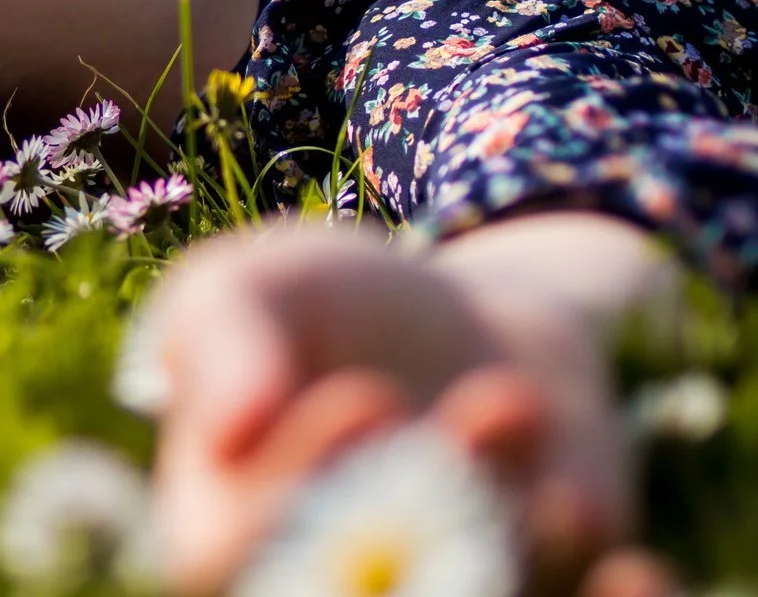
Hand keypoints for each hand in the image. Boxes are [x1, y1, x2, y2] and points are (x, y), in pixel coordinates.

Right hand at [145, 219, 664, 594]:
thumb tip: (231, 429)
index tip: (364, 398)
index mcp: (222, 532)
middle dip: (417, 523)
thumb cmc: (332, 304)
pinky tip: (629, 570)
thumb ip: (217, 332)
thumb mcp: (255, 283)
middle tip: (470, 408)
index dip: (290, 503)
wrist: (468, 325)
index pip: (225, 563)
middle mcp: (326, 589)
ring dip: (516, 535)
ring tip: (512, 400)